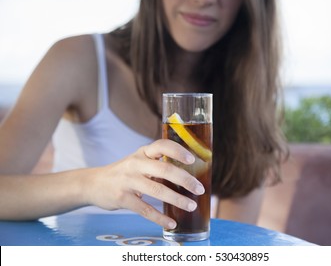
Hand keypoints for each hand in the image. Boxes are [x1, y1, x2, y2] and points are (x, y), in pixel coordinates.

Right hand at [84, 139, 204, 228]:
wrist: (93, 184)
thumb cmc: (124, 173)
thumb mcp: (138, 162)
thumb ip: (157, 165)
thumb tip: (187, 175)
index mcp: (142, 152)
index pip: (162, 145)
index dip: (178, 151)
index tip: (192, 160)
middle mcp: (135, 163)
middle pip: (164, 169)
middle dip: (185, 180)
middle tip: (199, 189)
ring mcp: (128, 181)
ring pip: (157, 190)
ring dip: (177, 199)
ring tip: (191, 206)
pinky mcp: (122, 198)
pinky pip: (145, 209)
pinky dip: (160, 217)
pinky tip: (171, 223)